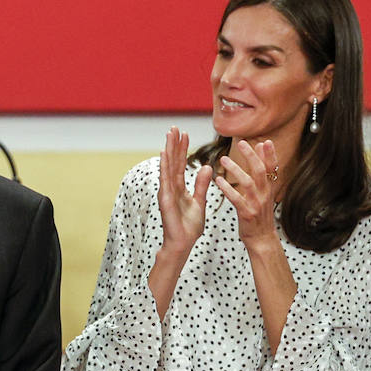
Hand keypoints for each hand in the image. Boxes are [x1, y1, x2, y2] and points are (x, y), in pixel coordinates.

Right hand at [156, 126, 211, 256]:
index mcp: (180, 188)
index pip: (181, 164)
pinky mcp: (166, 198)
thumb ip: (201, 184)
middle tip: (175, 127)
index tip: (185, 133)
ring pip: (168, 166)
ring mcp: (167, 192)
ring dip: (169, 149)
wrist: (182, 243)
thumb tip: (206, 167)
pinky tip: (163, 153)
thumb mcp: (199, 202)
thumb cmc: (189, 227)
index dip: (183, 149)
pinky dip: (165, 166)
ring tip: (170, 134)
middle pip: (173, 161)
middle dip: (174, 144)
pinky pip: (166, 179)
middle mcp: (171, 187)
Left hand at [214, 139, 279, 243]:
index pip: (272, 168)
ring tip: (223, 159)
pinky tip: (218, 181)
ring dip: (235, 169)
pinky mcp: (247, 213)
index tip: (266, 142)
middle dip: (251, 156)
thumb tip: (262, 154)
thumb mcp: (265, 194)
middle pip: (260, 171)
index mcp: (269, 188)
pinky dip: (227, 189)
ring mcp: (256, 203)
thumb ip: (263, 176)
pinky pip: (236, 199)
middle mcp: (265, 194)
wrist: (262, 238)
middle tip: (242, 143)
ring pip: (247, 182)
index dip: (270, 155)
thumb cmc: (260, 215)